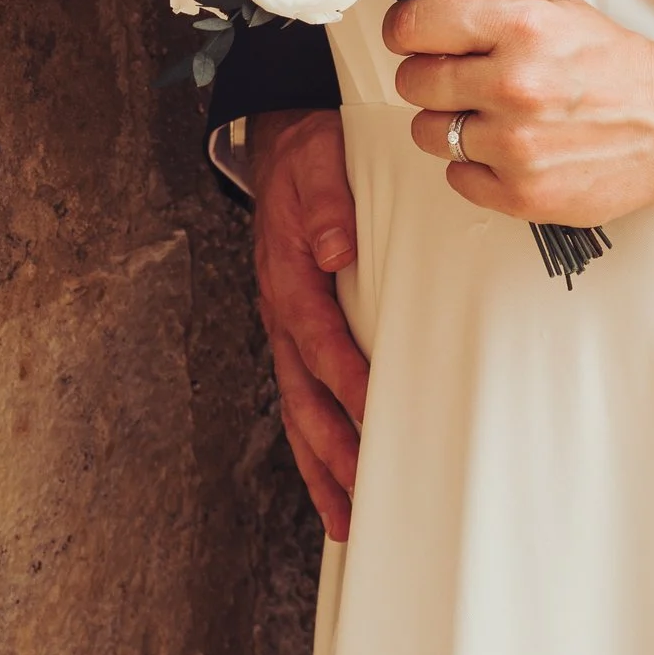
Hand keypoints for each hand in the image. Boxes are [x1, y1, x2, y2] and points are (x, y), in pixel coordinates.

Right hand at [248, 109, 368, 540]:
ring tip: (346, 517)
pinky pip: (303, 395)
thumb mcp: (315, 161)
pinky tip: (339, 474)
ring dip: (321, 464)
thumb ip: (323, 204)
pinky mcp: (297, 329)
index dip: (345, 377)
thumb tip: (334, 248)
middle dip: (330, 451)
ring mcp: (286, 325)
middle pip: (301, 396)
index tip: (373, 411)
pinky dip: (317, 441)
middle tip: (360, 498)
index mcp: (287, 276)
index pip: (318, 337)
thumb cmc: (307, 154)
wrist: (280, 137)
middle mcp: (281, 310)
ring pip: (298, 409)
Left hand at [389, 0, 653, 224]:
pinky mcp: (522, 194)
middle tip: (463, 77)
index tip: (413, 36)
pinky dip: (475, 164)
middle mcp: (515, 86)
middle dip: (430, 76)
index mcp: (521, 28)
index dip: (405, 29)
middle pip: (412, 81)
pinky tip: (511, 148)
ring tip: (493, 115)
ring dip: (450, 123)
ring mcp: (517, 146)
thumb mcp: (554, 4)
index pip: (415, 25)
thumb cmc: (610, 62)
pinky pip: (455, 176)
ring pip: (427, 132)